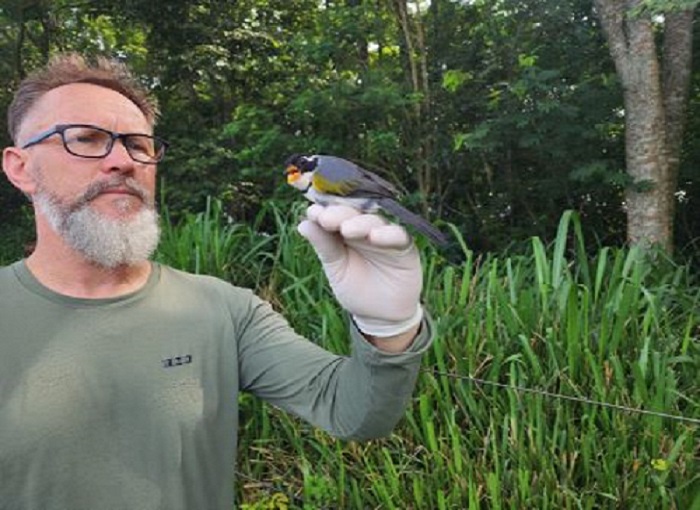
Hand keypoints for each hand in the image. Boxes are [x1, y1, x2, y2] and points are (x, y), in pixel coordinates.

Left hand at [297, 204, 422, 336]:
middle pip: (353, 213)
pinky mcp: (404, 247)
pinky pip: (398, 235)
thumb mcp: (336, 269)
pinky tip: (375, 236)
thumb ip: (324, 246)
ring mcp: (385, 235)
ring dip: (360, 223)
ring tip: (347, 229)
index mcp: (344, 231)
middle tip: (326, 218)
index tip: (312, 212)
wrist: (379, 316)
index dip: (323, 211)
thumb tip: (303, 224)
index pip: (334, 214)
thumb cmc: (355, 289)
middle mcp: (365, 228)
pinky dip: (388, 234)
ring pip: (375, 221)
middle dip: (339, 214)